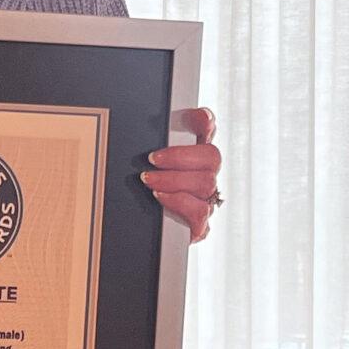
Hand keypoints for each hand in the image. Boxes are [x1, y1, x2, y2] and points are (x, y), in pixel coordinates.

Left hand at [143, 106, 222, 242]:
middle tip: (153, 160)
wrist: (135, 227)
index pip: (206, 126)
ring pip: (207, 183)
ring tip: (150, 181)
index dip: (206, 121)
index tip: (203, 121)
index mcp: (191, 150)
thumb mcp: (142, 163)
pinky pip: (200, 213)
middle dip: (180, 157)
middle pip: (212, 157)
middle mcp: (205, 172)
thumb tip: (154, 121)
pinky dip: (180, 203)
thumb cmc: (142, 186)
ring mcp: (205, 197)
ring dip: (174, 180)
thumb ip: (148, 140)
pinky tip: (162, 198)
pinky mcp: (200, 222)